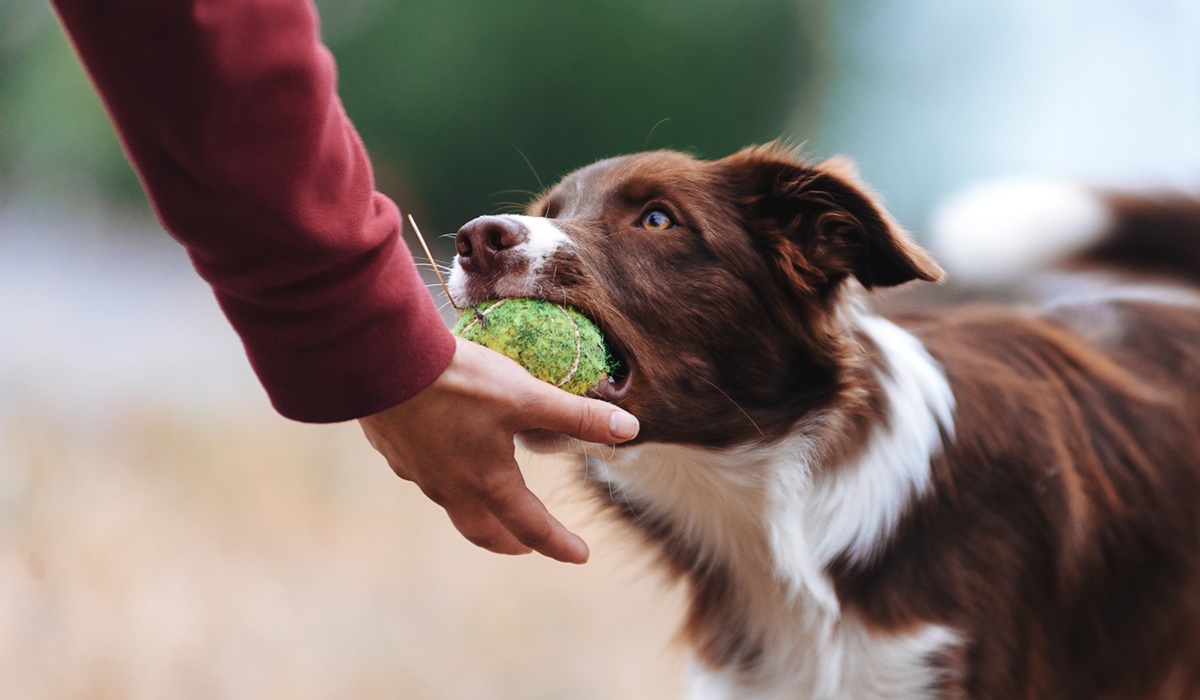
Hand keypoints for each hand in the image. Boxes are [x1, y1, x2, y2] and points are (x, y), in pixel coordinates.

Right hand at [358, 337, 639, 563]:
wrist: (381, 362)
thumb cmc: (458, 382)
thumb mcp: (527, 395)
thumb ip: (577, 415)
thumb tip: (630, 428)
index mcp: (488, 482)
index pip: (532, 527)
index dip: (560, 543)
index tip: (580, 555)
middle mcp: (451, 488)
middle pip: (484, 531)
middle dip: (511, 541)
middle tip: (529, 544)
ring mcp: (418, 473)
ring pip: (453, 505)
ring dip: (477, 512)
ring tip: (489, 501)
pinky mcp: (394, 451)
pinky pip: (426, 477)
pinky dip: (446, 479)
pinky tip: (446, 458)